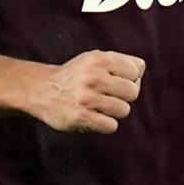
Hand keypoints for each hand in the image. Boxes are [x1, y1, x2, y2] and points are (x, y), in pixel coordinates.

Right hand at [31, 50, 145, 133]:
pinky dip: (106, 124)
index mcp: (99, 59)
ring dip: (115, 112)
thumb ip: (119, 62)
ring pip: (124, 110)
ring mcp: (87, 97)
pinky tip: (95, 118)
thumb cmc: (75, 76)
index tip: (117, 82)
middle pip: (133, 91)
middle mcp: (93, 76)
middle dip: (124, 97)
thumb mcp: (94, 59)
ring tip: (100, 107)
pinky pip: (111, 126)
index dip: (131, 78)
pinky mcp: (81, 116)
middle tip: (109, 97)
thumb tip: (140, 74)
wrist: (42, 90)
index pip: (137, 70)